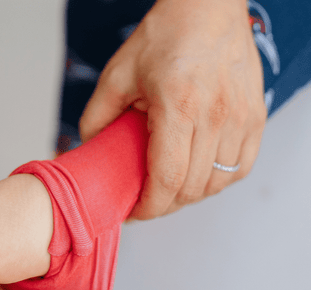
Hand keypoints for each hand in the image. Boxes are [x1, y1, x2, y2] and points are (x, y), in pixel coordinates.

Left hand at [79, 0, 266, 219]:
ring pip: (216, 184)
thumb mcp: (118, 74)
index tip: (135, 212)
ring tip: (170, 189)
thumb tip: (89, 150)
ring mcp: (241, 118)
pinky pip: (240, 169)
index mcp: (179, 106)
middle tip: (146, 200)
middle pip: (192, 189)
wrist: (208, 7)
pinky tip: (199, 176)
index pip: (168, 180)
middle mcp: (216, 116)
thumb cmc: (165, 36)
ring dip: (190, 196)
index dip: (149, 207)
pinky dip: (217, 182)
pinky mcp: (256, 118)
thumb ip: (97, 117)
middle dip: (165, 205)